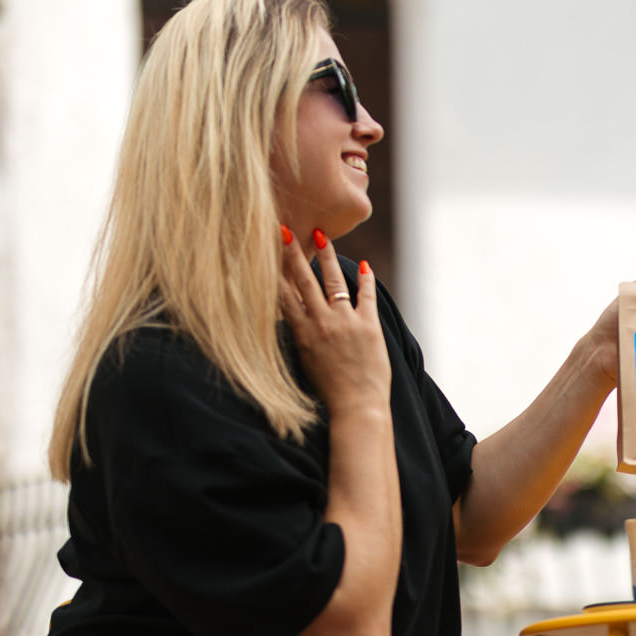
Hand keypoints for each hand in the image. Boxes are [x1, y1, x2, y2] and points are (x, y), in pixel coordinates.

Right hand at [278, 227, 390, 415]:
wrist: (356, 407)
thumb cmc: (327, 392)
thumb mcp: (303, 362)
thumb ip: (298, 336)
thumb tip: (289, 318)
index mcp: (301, 333)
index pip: (283, 294)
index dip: (273, 270)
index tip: (265, 251)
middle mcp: (321, 322)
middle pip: (303, 280)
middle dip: (293, 253)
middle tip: (285, 229)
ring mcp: (346, 322)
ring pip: (333, 281)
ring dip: (327, 257)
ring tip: (322, 235)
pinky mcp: (369, 326)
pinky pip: (366, 296)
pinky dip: (365, 280)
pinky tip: (364, 266)